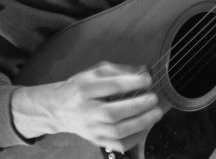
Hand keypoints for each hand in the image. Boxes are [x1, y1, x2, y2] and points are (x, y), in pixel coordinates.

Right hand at [11, 61, 163, 152]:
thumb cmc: (81, 87)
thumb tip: (144, 72)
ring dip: (141, 123)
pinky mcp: (96, 141)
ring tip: (156, 113)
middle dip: (138, 106)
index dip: (132, 83)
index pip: (111, 86)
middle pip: (113, 113)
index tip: (148, 80)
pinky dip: (136, 137)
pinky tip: (146, 127)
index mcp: (84, 89)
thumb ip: (120, 70)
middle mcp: (86, 110)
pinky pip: (119, 144)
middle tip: (154, 99)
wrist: (59, 108)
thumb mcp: (96, 72)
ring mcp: (91, 129)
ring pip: (117, 131)